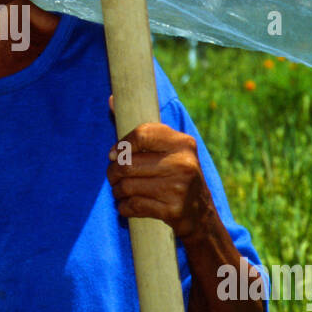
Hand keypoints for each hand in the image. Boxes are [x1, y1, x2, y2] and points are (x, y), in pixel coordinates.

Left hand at [105, 94, 217, 242]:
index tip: (113, 154)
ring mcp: (179, 188)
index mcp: (183, 142)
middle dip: (113, 172)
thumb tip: (111, 99)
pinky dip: (124, 206)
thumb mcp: (166, 148)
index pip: (141, 134)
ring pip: (127, 186)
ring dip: (117, 191)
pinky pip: (133, 206)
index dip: (120, 145)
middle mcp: (183, 163)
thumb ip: (139, 128)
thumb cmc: (175, 172)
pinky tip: (127, 204)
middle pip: (128, 164)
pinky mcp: (173, 210)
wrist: (200, 212)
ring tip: (119, 190)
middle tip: (113, 176)